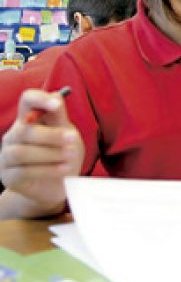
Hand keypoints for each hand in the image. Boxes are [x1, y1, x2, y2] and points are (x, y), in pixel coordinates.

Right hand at [0, 89, 82, 215]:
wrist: (57, 185)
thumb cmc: (63, 154)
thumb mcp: (67, 133)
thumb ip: (60, 117)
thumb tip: (56, 95)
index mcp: (27, 119)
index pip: (27, 100)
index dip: (39, 99)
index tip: (56, 105)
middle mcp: (13, 136)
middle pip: (24, 130)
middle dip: (51, 135)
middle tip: (73, 139)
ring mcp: (6, 156)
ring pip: (22, 152)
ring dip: (50, 154)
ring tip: (70, 156)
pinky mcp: (8, 176)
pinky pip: (23, 172)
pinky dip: (47, 170)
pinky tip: (64, 169)